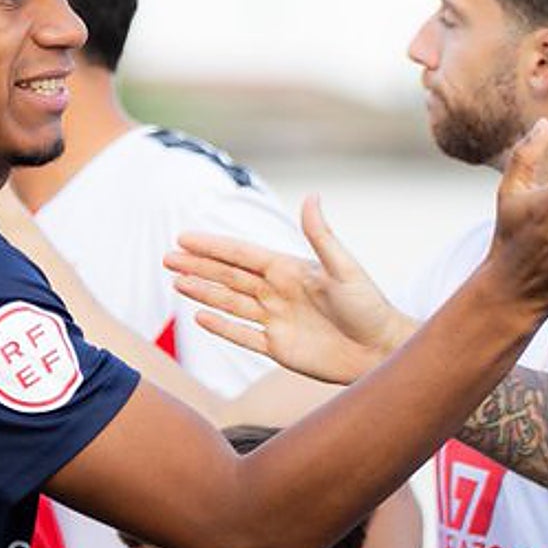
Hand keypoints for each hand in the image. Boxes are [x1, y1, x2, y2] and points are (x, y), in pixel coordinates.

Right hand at [165, 195, 416, 384]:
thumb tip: (312, 196)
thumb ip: (321, 236)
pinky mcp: (278, 347)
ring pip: (230, 303)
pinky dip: (221, 327)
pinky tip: (198, 317)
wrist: (380, 351)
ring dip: (203, 291)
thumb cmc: (369, 307)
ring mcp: (276, 320)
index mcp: (290, 269)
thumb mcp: (345, 268)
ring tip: (175, 281)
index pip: (242, 254)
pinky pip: (242, 335)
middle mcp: (278, 292)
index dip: (213, 246)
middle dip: (198, 265)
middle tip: (167, 257)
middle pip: (229, 276)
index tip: (184, 237)